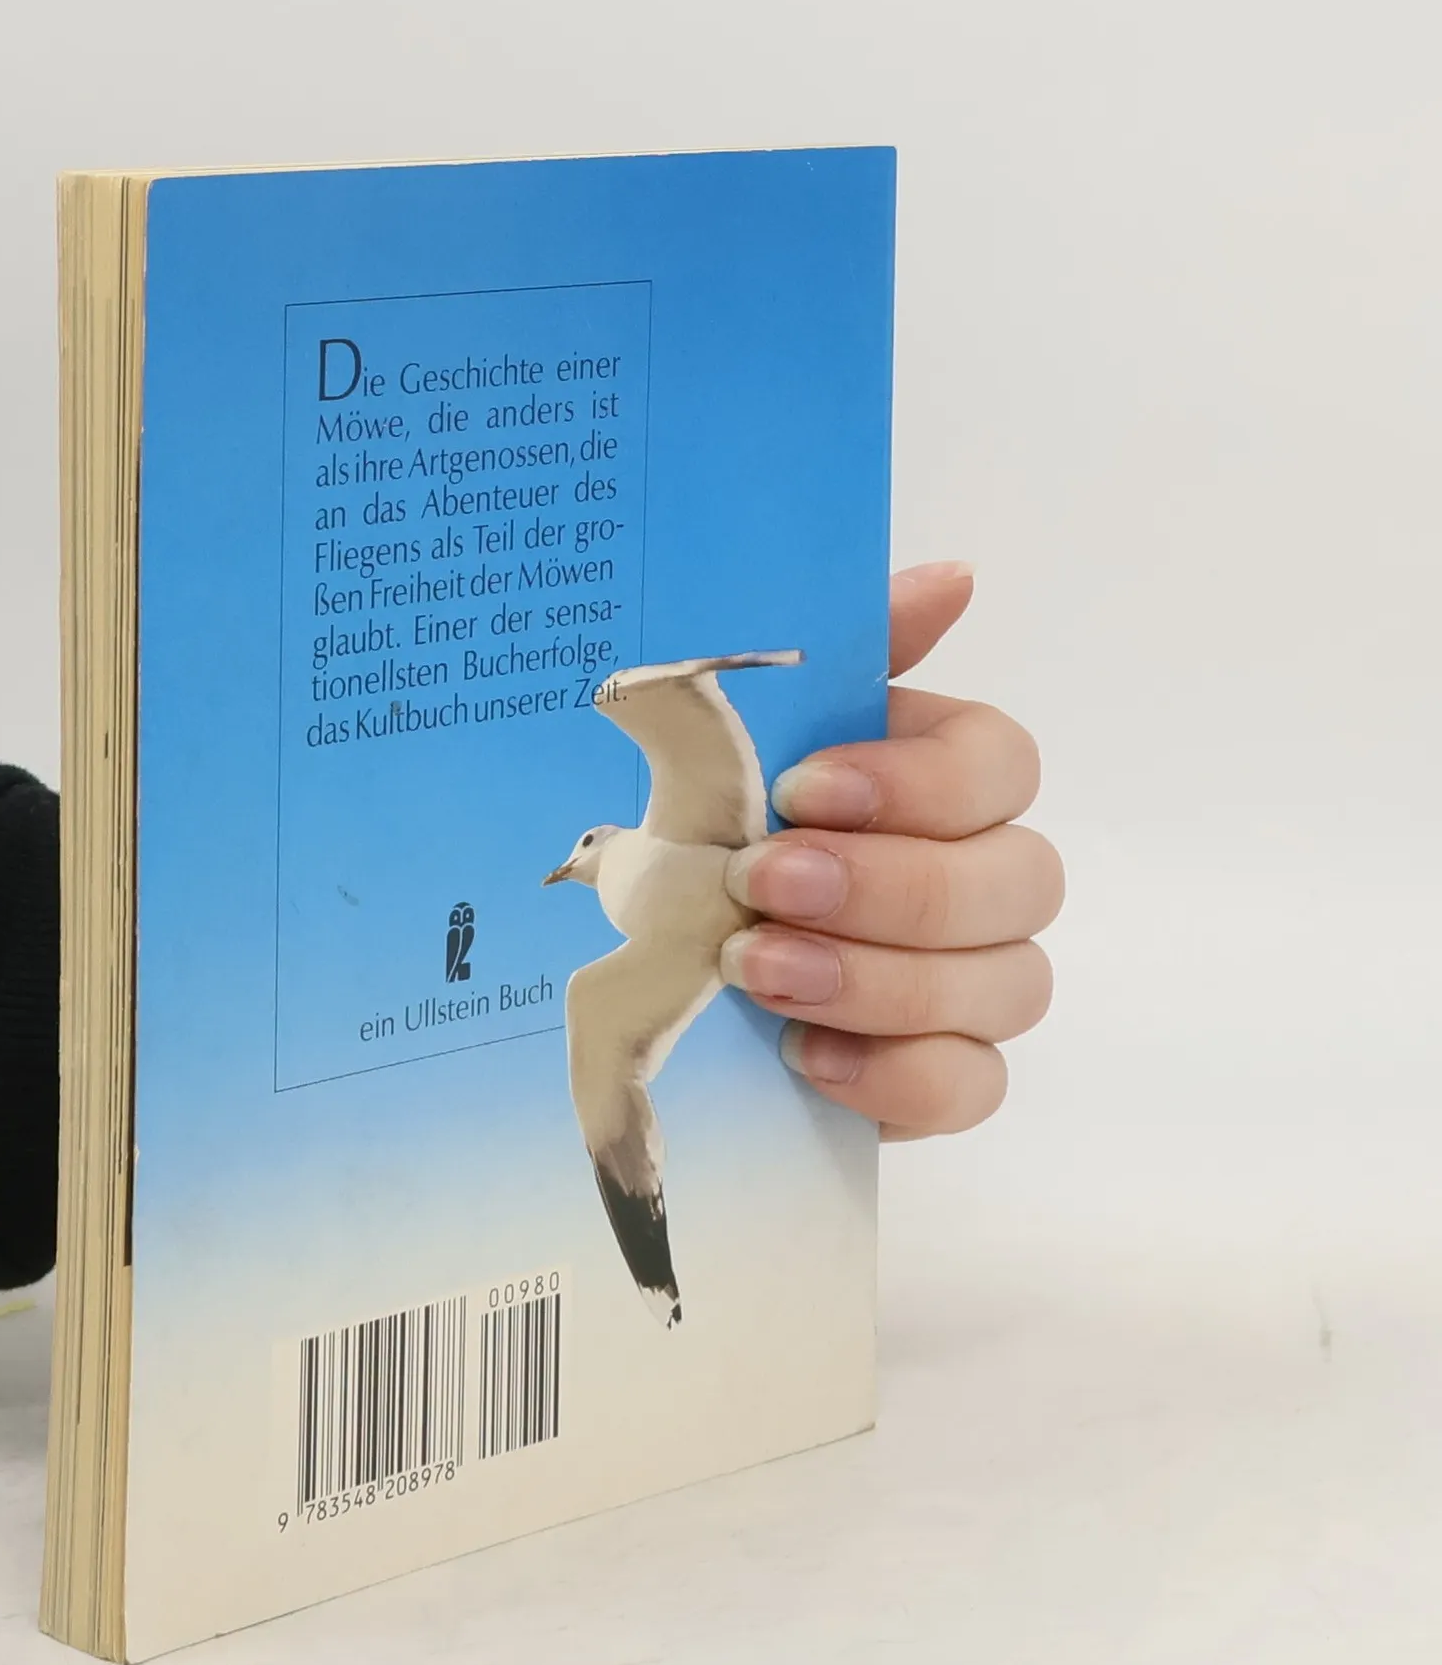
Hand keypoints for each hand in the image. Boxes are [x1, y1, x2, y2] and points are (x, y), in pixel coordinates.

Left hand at [719, 562, 1060, 1138]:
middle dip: (889, 887)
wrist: (644, 959)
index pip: (1002, 766)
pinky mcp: (938, 1075)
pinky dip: (898, 1075)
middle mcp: (982, 879)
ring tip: (758, 972)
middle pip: (1019, 880)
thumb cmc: (701, 827)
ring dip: (882, 980)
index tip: (802, 789)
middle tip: (762, 886)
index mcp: (941, 779)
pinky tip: (806, 1055)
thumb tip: (952, 579)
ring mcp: (973, 985)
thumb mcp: (738, 733)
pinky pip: (973, 1086)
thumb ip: (839, 660)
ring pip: (1009, 986)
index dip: (918, 782)